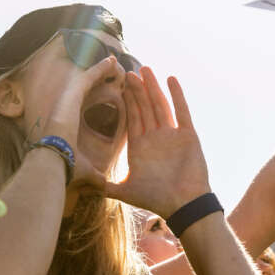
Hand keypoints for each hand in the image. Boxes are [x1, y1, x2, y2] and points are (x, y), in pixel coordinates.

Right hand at [40, 54, 124, 189]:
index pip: (85, 106)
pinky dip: (100, 69)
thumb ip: (95, 174)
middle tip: (113, 70)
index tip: (107, 92)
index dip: (96, 97)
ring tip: (115, 61)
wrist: (54, 162)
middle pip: (86, 88)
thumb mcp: (86, 170)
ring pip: (87, 79)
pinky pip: (89, 77)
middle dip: (98, 78)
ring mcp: (67, 100)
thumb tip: (102, 185)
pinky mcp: (71, 95)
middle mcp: (67, 108)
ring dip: (101, 70)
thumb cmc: (66, 168)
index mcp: (70, 123)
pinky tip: (112, 62)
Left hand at [105, 67, 209, 215]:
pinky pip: (181, 111)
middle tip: (129, 71)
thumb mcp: (126, 191)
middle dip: (137, 89)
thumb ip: (107, 186)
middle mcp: (156, 137)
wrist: (182, 206)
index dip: (126, 101)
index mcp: (141, 146)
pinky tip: (170, 79)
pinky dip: (177, 95)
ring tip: (145, 69)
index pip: (132, 117)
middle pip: (144, 107)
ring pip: (160, 105)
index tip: (120, 84)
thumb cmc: (157, 199)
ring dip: (153, 87)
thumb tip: (87, 187)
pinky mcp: (188, 135)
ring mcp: (172, 135)